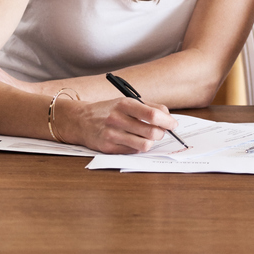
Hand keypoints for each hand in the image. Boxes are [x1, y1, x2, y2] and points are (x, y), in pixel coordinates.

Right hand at [58, 96, 179, 153]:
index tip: (173, 125)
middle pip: (151, 132)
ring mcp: (112, 135)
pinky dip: (138, 147)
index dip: (167, 121)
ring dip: (151, 142)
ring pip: (144, 144)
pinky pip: (133, 151)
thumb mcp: (126, 102)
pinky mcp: (108, 148)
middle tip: (161, 132)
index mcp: (124, 104)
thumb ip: (149, 107)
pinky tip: (134, 141)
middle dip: (161, 133)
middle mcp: (117, 119)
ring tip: (148, 137)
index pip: (153, 114)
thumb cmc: (108, 110)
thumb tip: (168, 117)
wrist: (80, 120)